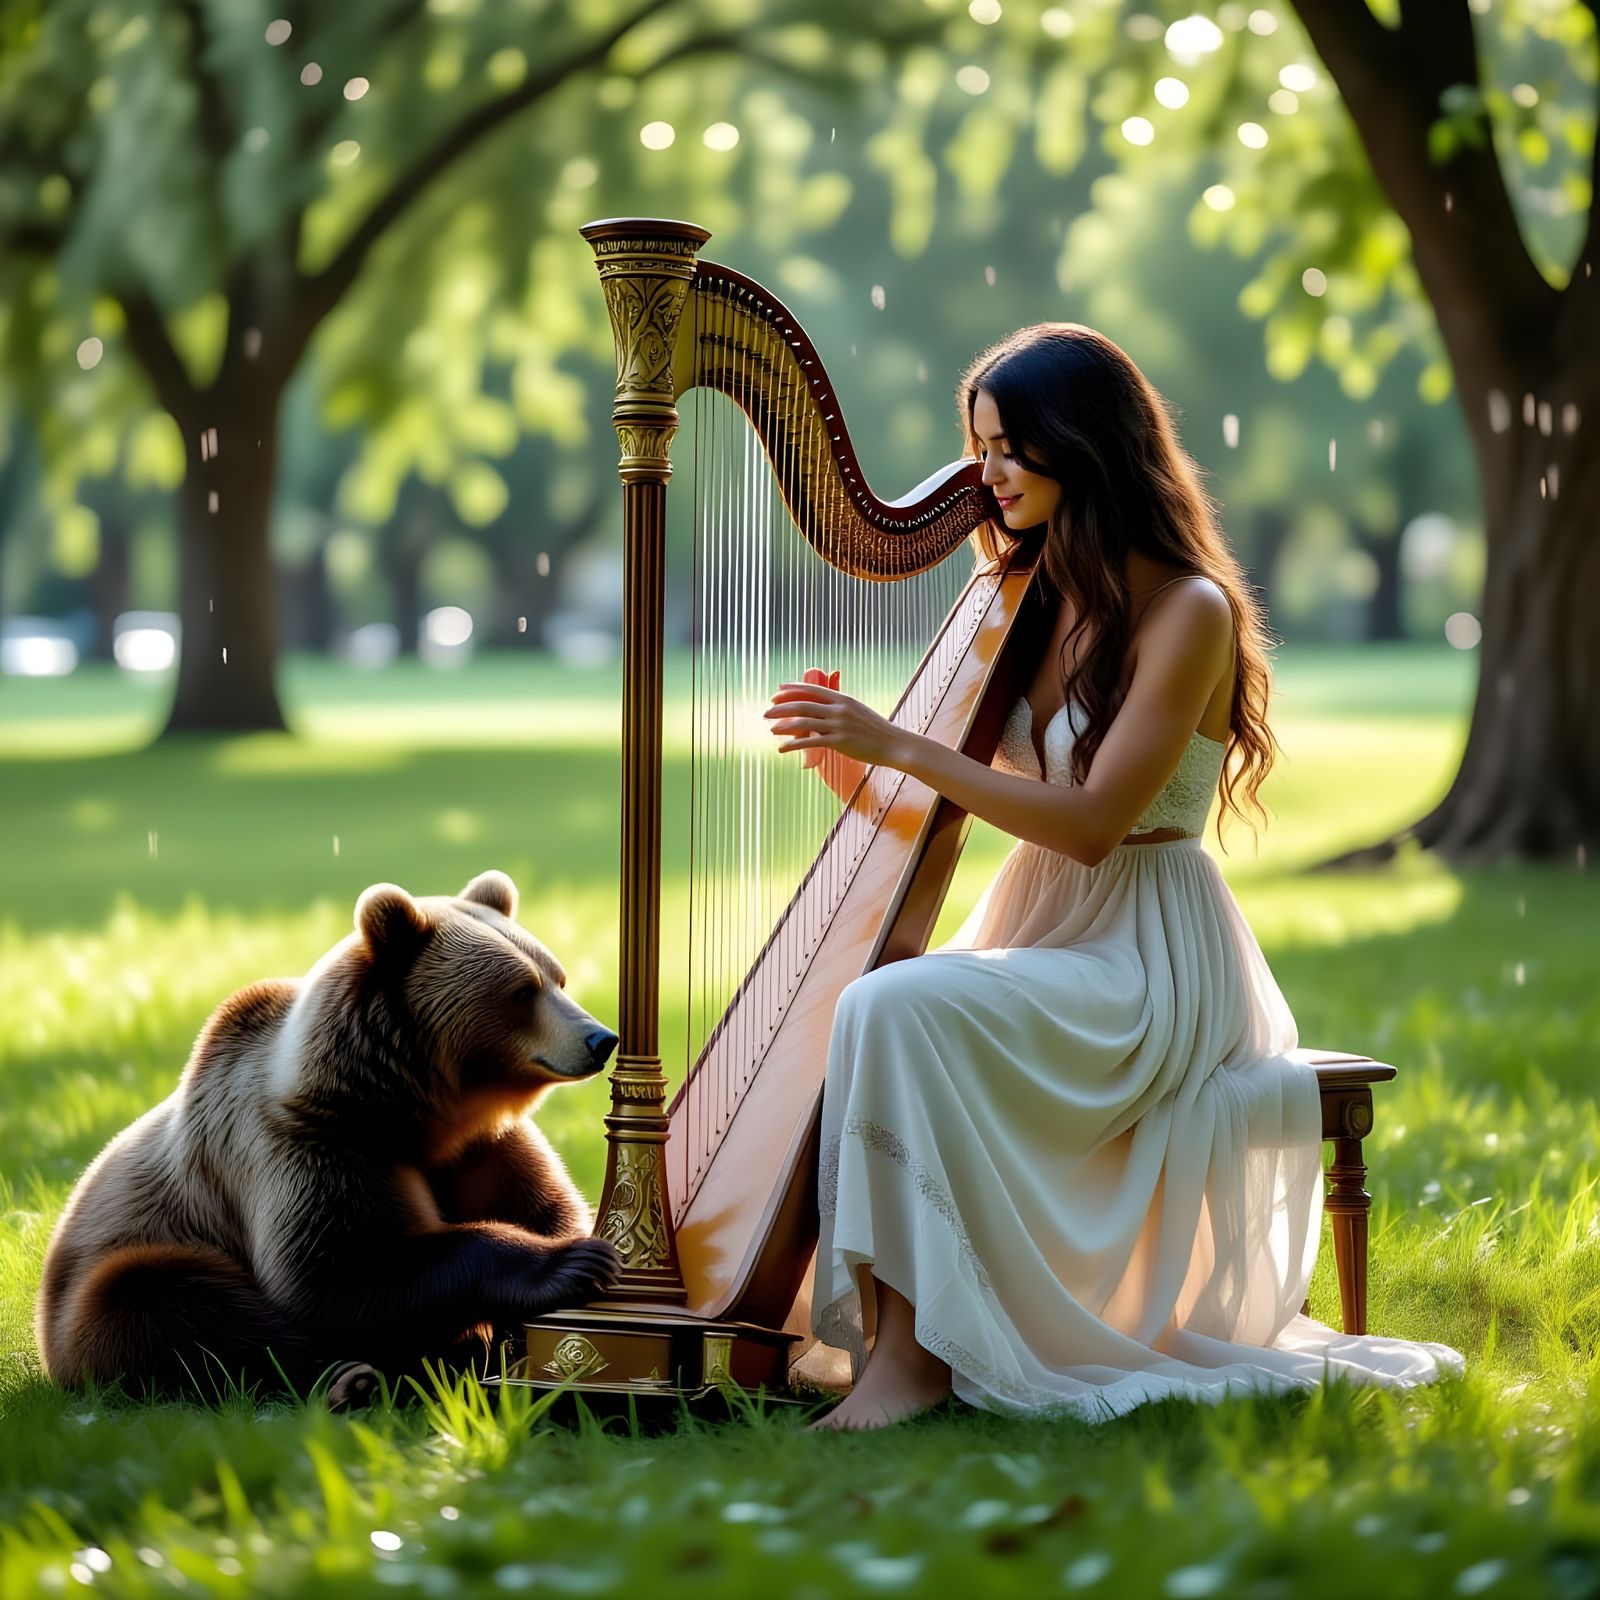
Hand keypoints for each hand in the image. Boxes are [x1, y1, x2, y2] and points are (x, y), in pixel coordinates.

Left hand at [764, 672, 906, 768]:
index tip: (777, 692)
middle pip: (803, 704)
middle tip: (766, 712)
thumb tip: (822, 713)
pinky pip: (811, 742)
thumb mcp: (858, 712)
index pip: (812, 689)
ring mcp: (840, 725)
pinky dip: (793, 745)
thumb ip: (840, 710)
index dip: (792, 689)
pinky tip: (783, 748)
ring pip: (804, 722)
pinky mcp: (840, 742)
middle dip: (781, 707)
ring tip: (771, 730)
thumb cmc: (876, 731)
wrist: (895, 744)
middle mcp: (839, 709)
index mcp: (843, 699)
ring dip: (783, 726)